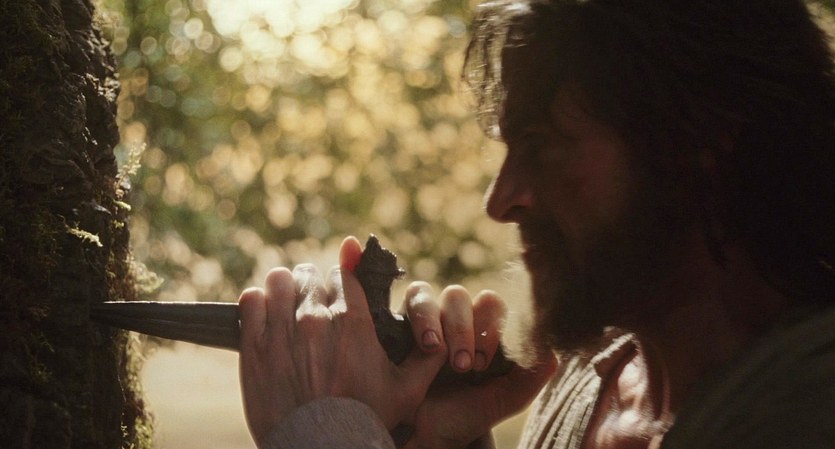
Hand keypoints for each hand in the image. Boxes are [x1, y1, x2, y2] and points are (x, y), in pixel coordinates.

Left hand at [237, 236, 446, 445]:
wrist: (320, 448)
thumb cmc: (364, 422)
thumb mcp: (407, 391)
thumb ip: (427, 357)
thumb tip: (441, 338)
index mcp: (354, 321)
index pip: (342, 274)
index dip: (341, 283)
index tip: (338, 296)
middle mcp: (317, 318)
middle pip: (310, 274)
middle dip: (313, 287)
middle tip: (314, 308)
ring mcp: (283, 329)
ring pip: (279, 280)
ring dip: (284, 289)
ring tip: (287, 306)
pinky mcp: (254, 345)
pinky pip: (251, 300)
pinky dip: (258, 303)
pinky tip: (265, 318)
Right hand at [400, 284, 557, 448]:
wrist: (424, 433)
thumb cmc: (465, 414)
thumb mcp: (504, 400)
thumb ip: (530, 377)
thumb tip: (553, 351)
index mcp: (493, 332)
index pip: (504, 309)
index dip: (497, 329)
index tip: (486, 365)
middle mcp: (468, 318)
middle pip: (483, 298)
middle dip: (473, 331)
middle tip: (466, 366)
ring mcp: (439, 314)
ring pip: (453, 294)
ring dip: (453, 325)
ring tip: (441, 355)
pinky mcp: (408, 315)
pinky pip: (418, 296)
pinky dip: (424, 316)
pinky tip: (427, 344)